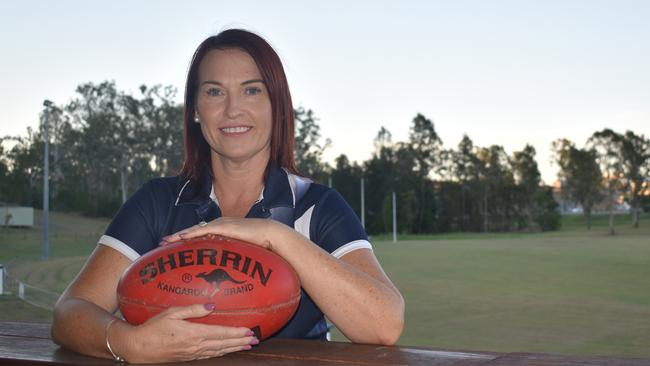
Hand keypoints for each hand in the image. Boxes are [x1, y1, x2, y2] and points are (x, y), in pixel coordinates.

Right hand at [118, 303, 257, 362]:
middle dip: (240, 341)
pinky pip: (209, 355)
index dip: (237, 333)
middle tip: (255, 340)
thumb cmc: (153, 328)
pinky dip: (221, 352)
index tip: (250, 331)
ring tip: (246, 345)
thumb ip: (193, 309)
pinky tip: (227, 350)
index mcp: (193, 333)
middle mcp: (195, 346)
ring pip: (218, 351)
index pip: (221, 333)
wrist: (138, 348)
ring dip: (234, 348)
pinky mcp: (188, 357)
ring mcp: (192, 353)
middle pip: (223, 344)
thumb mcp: (171, 313)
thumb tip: (212, 305)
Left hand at [161, 218, 288, 251]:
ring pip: (194, 230)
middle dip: (177, 236)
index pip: (200, 234)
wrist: (271, 235)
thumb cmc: (261, 245)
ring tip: (166, 241)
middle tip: (163, 243)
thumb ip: (235, 257)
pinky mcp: (223, 227)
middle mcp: (219, 225)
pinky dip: (190, 234)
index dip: (186, 238)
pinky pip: (202, 231)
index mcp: (223, 230)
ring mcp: (220, 224)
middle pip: (193, 231)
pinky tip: (180, 237)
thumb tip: (230, 273)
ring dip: (179, 235)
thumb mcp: (244, 252)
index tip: (173, 244)